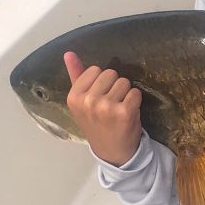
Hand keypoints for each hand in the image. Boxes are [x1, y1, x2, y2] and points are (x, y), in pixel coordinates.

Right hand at [64, 51, 142, 165]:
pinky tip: (129, 112)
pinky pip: (135, 92)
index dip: (101, 82)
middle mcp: (88, 101)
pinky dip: (135, 100)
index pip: (95, 70)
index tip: (100, 97)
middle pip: (111, 73)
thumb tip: (69, 53)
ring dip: (126, 93)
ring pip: (125, 82)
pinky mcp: (124, 112)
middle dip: (114, 86)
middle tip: (111, 104)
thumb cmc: (97, 123)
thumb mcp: (81, 102)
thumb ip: (76, 75)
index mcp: (74, 97)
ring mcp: (106, 107)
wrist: (112, 151)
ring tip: (119, 108)